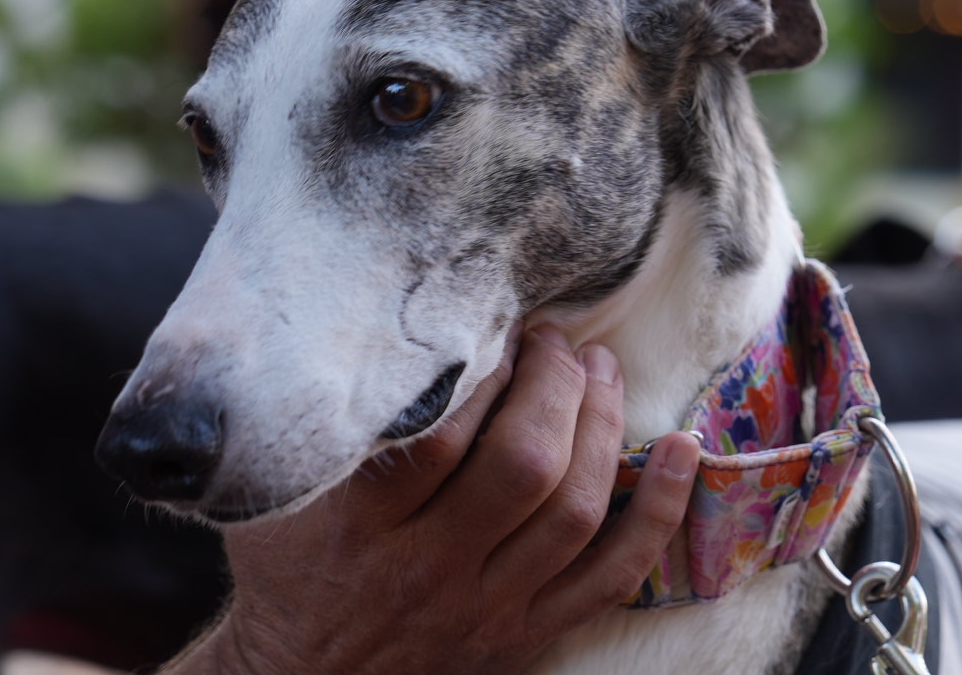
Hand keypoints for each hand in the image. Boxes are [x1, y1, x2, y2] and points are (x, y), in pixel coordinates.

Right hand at [169, 326, 699, 674]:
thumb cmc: (285, 569)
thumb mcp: (281, 493)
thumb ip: (333, 425)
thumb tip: (390, 331)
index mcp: (364, 525)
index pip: (446, 432)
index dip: (489, 367)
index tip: (501, 328)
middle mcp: (431, 567)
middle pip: (526, 464)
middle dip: (557, 383)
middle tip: (557, 340)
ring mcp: (487, 605)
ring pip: (575, 510)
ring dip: (603, 425)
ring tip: (601, 369)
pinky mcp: (526, 633)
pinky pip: (612, 575)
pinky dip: (657, 510)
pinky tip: (681, 450)